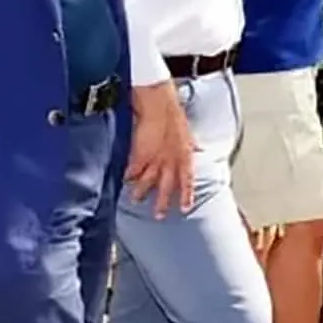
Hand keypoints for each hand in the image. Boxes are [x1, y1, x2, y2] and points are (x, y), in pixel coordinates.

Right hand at [125, 82, 194, 217]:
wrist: (158, 105)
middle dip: (162, 203)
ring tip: (135, 200)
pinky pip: (132, 170)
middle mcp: (170, 161)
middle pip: (166, 187)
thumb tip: (198, 150)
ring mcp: (153, 159)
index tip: (186, 208)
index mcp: (184, 156)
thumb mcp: (188, 133)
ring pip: (147, 182)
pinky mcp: (138, 155)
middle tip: (159, 217)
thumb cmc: (173, 117)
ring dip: (141, 193)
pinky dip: (129, 176)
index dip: (186, 195)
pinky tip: (124, 181)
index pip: (187, 180)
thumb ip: (191, 146)